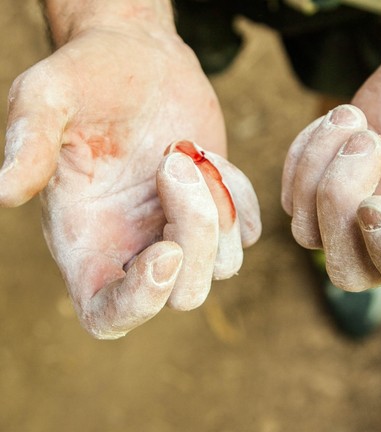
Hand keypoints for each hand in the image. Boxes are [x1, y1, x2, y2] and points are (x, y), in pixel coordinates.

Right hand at [0, 23, 259, 337]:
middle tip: (174, 163)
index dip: (140, 304)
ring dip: (219, 210)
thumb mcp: (48, 96)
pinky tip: (211, 158)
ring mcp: (179, 232)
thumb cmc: (87, 76)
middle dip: (195, 234)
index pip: (110, 316)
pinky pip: (247, 232)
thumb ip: (29, 143)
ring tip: (186, 152)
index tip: (166, 251)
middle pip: (185, 295)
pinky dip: (240, 199)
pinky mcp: (215, 211)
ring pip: (224, 267)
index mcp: (86, 240)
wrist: (139, 56)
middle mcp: (135, 246)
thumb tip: (3, 192)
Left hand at [282, 25, 380, 319]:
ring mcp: (367, 217)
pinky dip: (301, 160)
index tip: (376, 204)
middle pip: (349, 274)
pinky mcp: (333, 191)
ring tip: (352, 120)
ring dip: (316, 175)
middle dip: (339, 208)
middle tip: (367, 142)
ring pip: (310, 237)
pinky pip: (294, 200)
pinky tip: (337, 121)